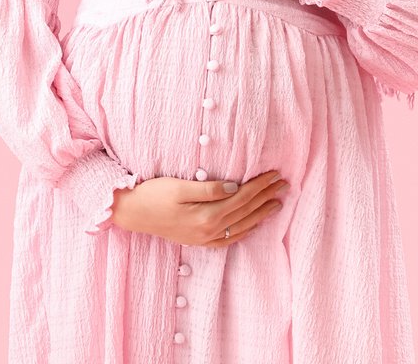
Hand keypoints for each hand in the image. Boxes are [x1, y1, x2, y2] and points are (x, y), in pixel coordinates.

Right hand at [109, 170, 289, 246]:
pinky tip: (253, 225)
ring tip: (277, 204)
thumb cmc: (152, 195)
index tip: (275, 174)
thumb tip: (235, 187)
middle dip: (267, 197)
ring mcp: (205, 238)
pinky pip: (229, 239)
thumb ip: (208, 188)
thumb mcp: (178, 186)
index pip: (242, 197)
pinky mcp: (199, 241)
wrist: (132, 214)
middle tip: (285, 185)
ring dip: (261, 214)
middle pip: (246, 211)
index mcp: (206, 215)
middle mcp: (209, 230)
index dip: (260, 185)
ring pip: (241, 226)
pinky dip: (244, 231)